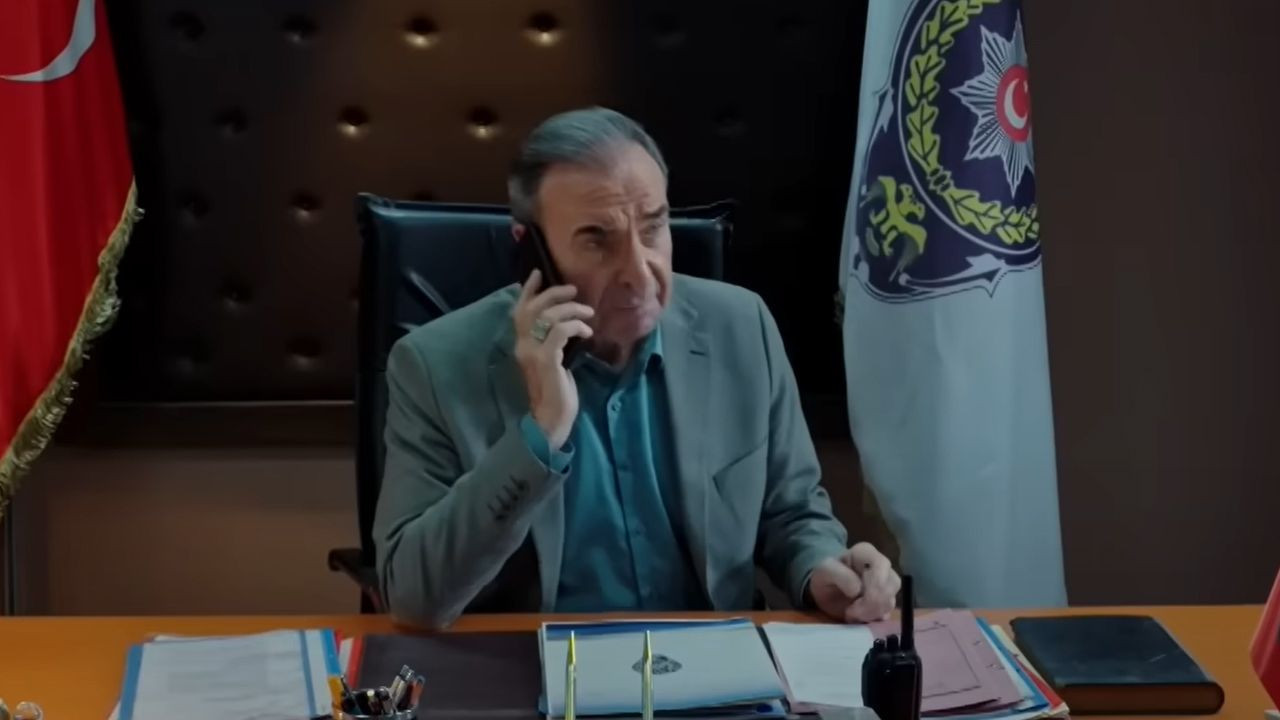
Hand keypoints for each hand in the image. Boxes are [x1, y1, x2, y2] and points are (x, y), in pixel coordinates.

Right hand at [512, 269, 593, 448]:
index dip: (528, 290)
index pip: (519, 311)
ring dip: (572, 309)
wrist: (550, 419)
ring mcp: (533, 352)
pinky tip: (587, 331)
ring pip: (549, 316)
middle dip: (554, 293)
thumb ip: (551, 341)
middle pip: (533, 308)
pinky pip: (561, 331)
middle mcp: (523, 345)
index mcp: (522, 345)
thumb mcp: (552, 360)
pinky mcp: (547, 360)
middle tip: (574, 290)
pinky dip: (576, 326)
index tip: (538, 273)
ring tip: (589, 313)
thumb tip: (565, 321)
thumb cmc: (555, 391)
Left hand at [807, 542, 901, 622]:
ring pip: (891, 601)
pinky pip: (888, 613)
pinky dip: (873, 619)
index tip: (856, 600)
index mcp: (866, 553)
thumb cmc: (825, 575)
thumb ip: (840, 575)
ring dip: (871, 613)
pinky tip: (858, 618)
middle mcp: (881, 567)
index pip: (882, 565)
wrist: (825, 589)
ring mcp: (886, 585)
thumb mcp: (825, 570)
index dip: (875, 584)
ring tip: (852, 614)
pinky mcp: (885, 602)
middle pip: (891, 585)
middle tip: (852, 612)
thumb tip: (858, 590)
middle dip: (872, 603)